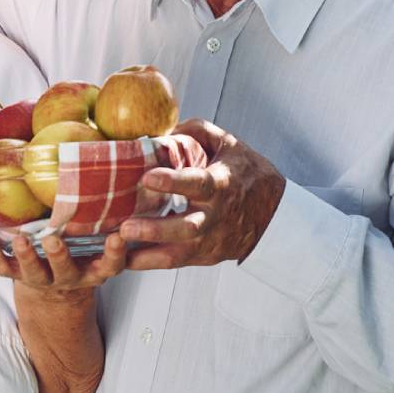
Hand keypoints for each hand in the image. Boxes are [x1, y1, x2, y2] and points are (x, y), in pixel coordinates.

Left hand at [0, 230, 124, 298]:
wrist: (58, 290)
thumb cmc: (80, 253)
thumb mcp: (95, 241)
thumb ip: (99, 219)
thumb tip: (102, 173)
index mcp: (94, 269)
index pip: (110, 264)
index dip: (115, 253)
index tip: (117, 237)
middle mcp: (70, 277)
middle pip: (66, 271)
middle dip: (59, 256)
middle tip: (53, 241)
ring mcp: (44, 280)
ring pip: (34, 273)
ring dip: (26, 256)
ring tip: (20, 240)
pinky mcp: (20, 278)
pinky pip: (4, 269)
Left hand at [115, 118, 285, 269]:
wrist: (275, 215)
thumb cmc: (247, 174)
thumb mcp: (229, 144)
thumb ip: (197, 131)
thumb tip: (164, 129)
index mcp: (221, 184)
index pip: (197, 183)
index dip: (173, 181)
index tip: (148, 177)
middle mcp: (215, 216)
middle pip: (186, 228)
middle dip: (155, 229)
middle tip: (126, 227)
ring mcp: (210, 240)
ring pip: (179, 252)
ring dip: (147, 251)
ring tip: (119, 246)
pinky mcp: (204, 256)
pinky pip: (174, 263)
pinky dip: (149, 263)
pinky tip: (123, 259)